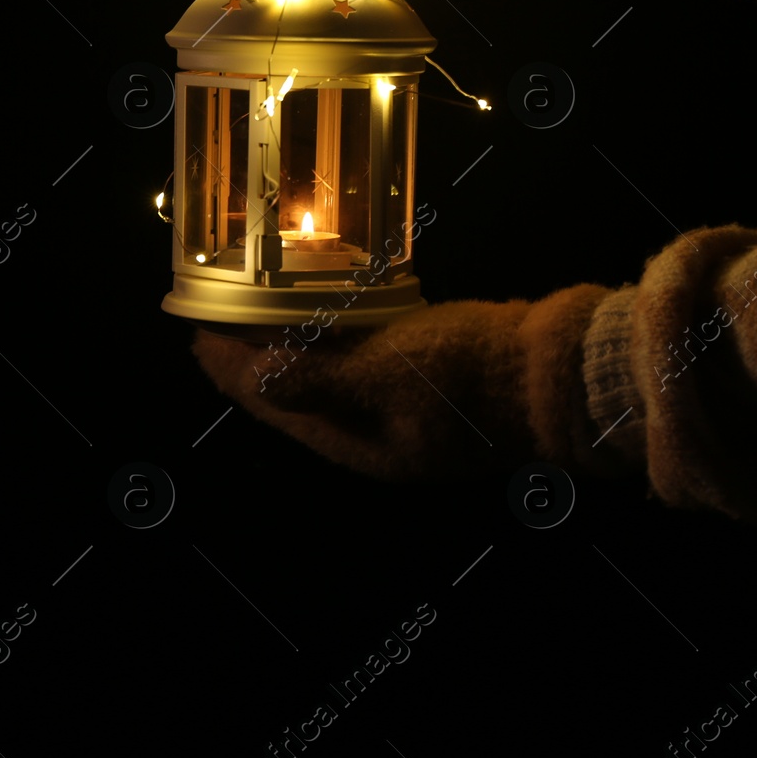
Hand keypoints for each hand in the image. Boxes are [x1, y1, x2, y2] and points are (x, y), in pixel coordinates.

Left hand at [192, 284, 623, 478]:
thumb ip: (318, 378)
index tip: (194, 334)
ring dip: (295, 348)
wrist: (562, 373)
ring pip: (331, 379)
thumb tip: (254, 380)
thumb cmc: (475, 373)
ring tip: (261, 313)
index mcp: (360, 444)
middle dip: (254, 361)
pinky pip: (367, 363)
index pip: (274, 406)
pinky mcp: (433, 385)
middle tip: (217, 321)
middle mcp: (377, 436)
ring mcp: (407, 413)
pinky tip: (333, 312)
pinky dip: (339, 339)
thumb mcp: (387, 372)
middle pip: (296, 396)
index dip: (230, 371)